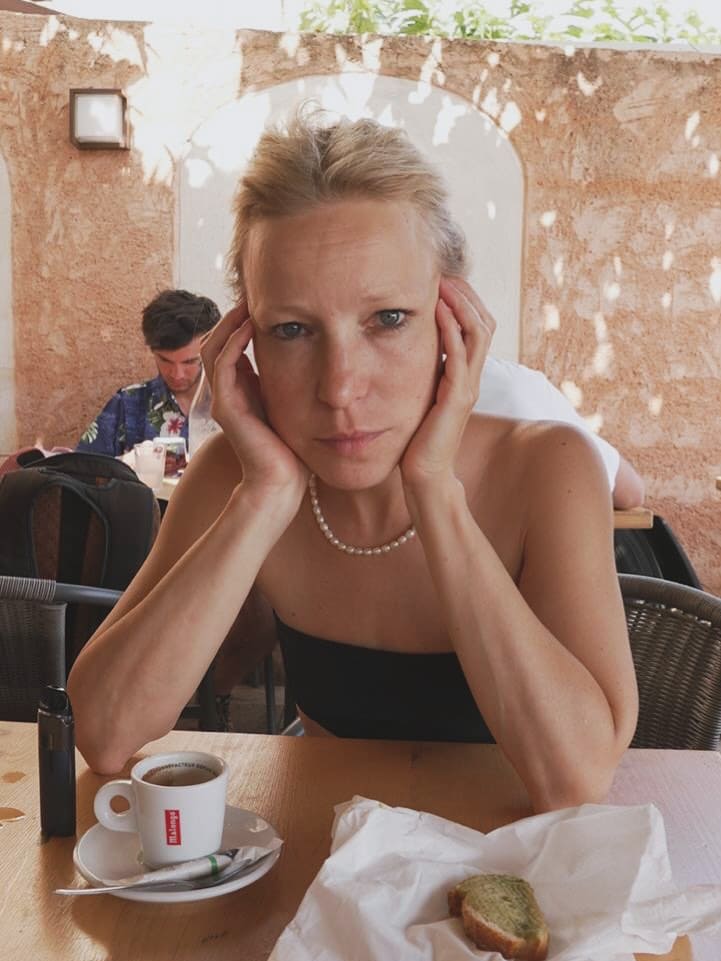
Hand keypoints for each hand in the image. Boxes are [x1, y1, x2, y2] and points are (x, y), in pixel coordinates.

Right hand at [200, 303, 307, 506]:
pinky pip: (223, 365)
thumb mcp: (294, 403)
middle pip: (217, 341)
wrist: (282, 482)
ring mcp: (223, 399)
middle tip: (253, 293)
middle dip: (233, 315)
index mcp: (241, 389)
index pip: (232, 345)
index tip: (266, 301)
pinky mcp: (226, 408)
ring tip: (248, 303)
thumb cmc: (294, 448)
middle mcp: (227, 392)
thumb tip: (312, 352)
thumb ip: (292, 380)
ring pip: (214, 348)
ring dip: (229, 323)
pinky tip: (249, 327)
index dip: (242, 321)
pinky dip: (233, 343)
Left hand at [400, 277, 494, 488]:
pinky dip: (451, 330)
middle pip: (484, 322)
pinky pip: (460, 357)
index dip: (465, 300)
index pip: (477, 326)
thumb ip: (422, 373)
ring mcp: (468, 387)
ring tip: (443, 283)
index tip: (443, 278)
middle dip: (466, 294)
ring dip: (461, 304)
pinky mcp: (457, 399)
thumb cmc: (417, 439)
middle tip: (445, 272)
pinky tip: (438, 312)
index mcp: (465, 374)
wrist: (425, 475)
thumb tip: (402, 347)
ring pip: (478, 333)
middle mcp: (472, 377)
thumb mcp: (421, 396)